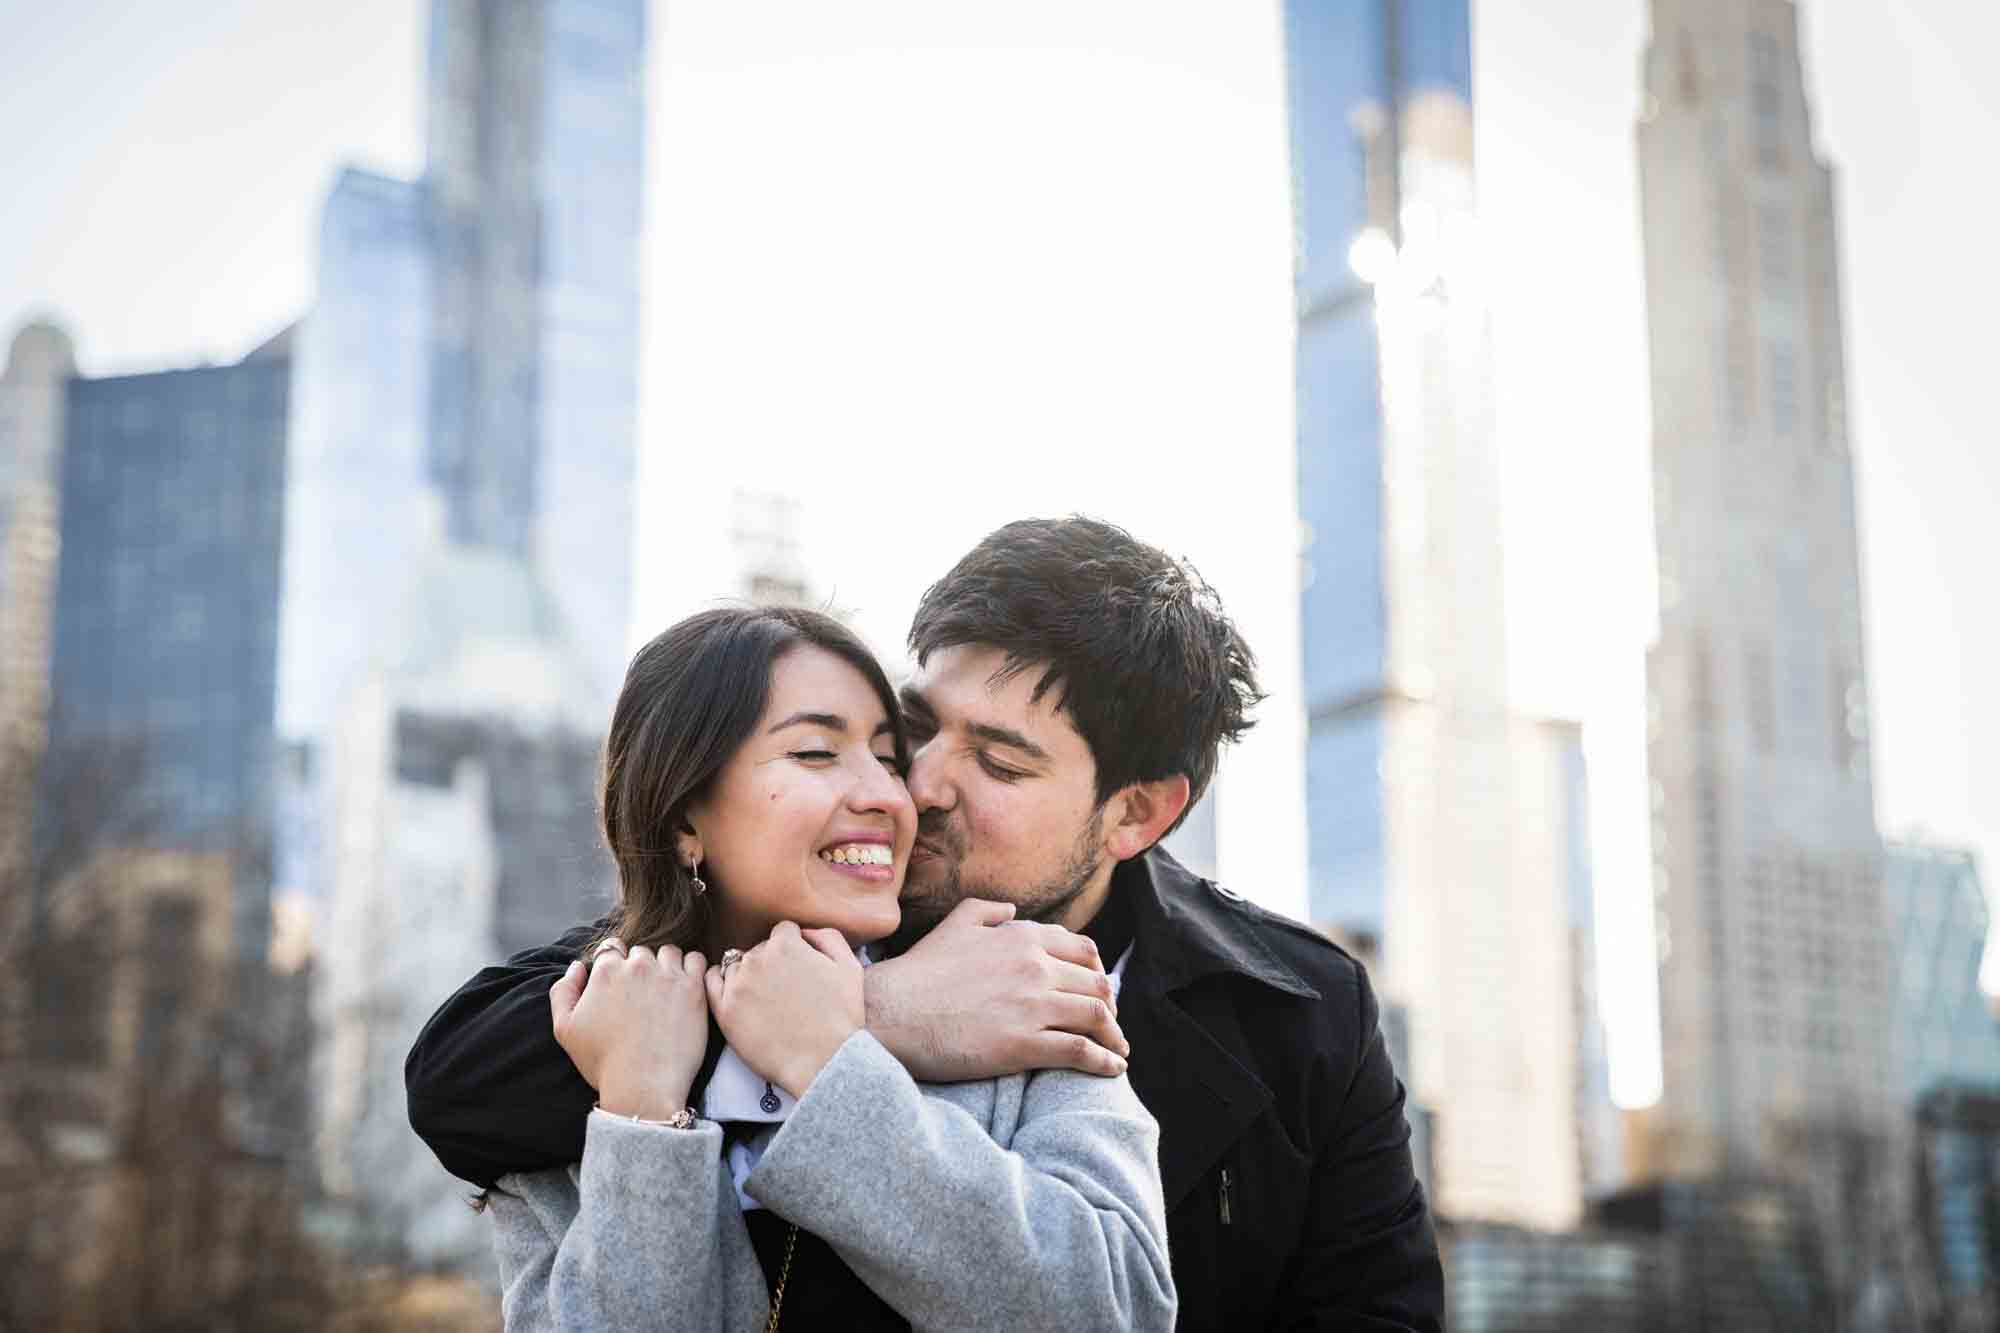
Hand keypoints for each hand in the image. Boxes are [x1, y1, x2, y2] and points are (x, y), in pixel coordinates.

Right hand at [550, 941, 708, 1120]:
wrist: (642, 1086)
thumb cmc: (603, 1062)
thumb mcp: (565, 1029)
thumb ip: (563, 991)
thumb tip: (577, 967)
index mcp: (606, 971)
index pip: (611, 948)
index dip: (614, 964)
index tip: (621, 985)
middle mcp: (638, 966)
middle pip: (640, 952)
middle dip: (640, 968)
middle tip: (643, 997)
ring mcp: (668, 975)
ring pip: (669, 953)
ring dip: (667, 966)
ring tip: (666, 992)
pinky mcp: (693, 988)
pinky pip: (696, 960)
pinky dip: (692, 969)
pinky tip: (687, 989)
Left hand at [706, 922, 863, 1099]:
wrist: (824, 1062)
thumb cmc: (841, 1018)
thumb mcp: (850, 967)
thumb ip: (828, 937)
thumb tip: (805, 932)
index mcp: (786, 945)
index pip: (783, 933)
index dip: (793, 949)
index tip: (798, 968)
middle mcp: (757, 959)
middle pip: (759, 950)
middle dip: (771, 964)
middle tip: (784, 990)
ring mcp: (738, 985)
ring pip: (736, 965)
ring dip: (748, 975)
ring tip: (765, 999)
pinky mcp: (724, 1010)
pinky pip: (711, 981)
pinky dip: (720, 982)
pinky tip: (735, 993)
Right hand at [863, 898, 1128, 1081]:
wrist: (891, 1012)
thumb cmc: (920, 971)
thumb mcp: (955, 924)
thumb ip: (989, 911)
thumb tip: (1013, 912)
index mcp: (1023, 938)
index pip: (1084, 951)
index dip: (1098, 973)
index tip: (1100, 991)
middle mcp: (1035, 967)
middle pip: (1098, 985)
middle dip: (1111, 1007)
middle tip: (1111, 1026)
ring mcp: (1032, 1005)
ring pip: (1097, 1017)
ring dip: (1114, 1036)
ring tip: (1118, 1051)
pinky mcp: (1024, 1044)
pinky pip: (1081, 1051)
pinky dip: (1103, 1061)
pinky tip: (1111, 1069)